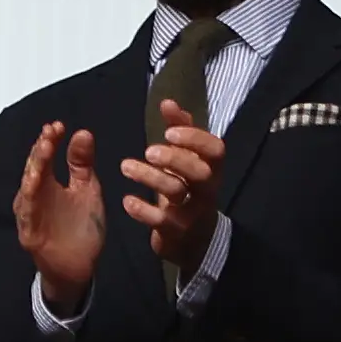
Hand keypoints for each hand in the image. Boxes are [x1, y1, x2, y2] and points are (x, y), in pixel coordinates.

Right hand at [15, 122, 103, 311]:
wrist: (78, 269)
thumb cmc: (80, 230)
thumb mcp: (87, 191)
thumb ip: (82, 165)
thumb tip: (83, 133)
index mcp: (49, 184)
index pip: (45, 157)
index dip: (49, 141)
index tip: (58, 126)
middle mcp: (36, 196)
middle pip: (34, 168)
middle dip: (41, 150)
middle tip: (50, 134)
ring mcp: (30, 214)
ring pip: (28, 188)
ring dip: (34, 169)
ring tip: (43, 152)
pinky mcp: (29, 234)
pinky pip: (27, 215)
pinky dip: (29, 200)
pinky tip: (33, 185)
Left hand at [121, 100, 227, 269]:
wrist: (192, 239)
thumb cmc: (188, 189)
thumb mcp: (188, 159)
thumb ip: (180, 130)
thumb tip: (168, 101)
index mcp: (211, 168)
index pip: (216, 150)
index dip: (196, 139)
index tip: (169, 132)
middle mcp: (206, 190)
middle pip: (200, 172)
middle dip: (175, 159)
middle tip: (148, 150)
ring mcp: (193, 213)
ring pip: (178, 193)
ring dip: (151, 178)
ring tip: (125, 166)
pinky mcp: (177, 232)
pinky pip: (162, 222)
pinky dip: (143, 210)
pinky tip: (127, 200)